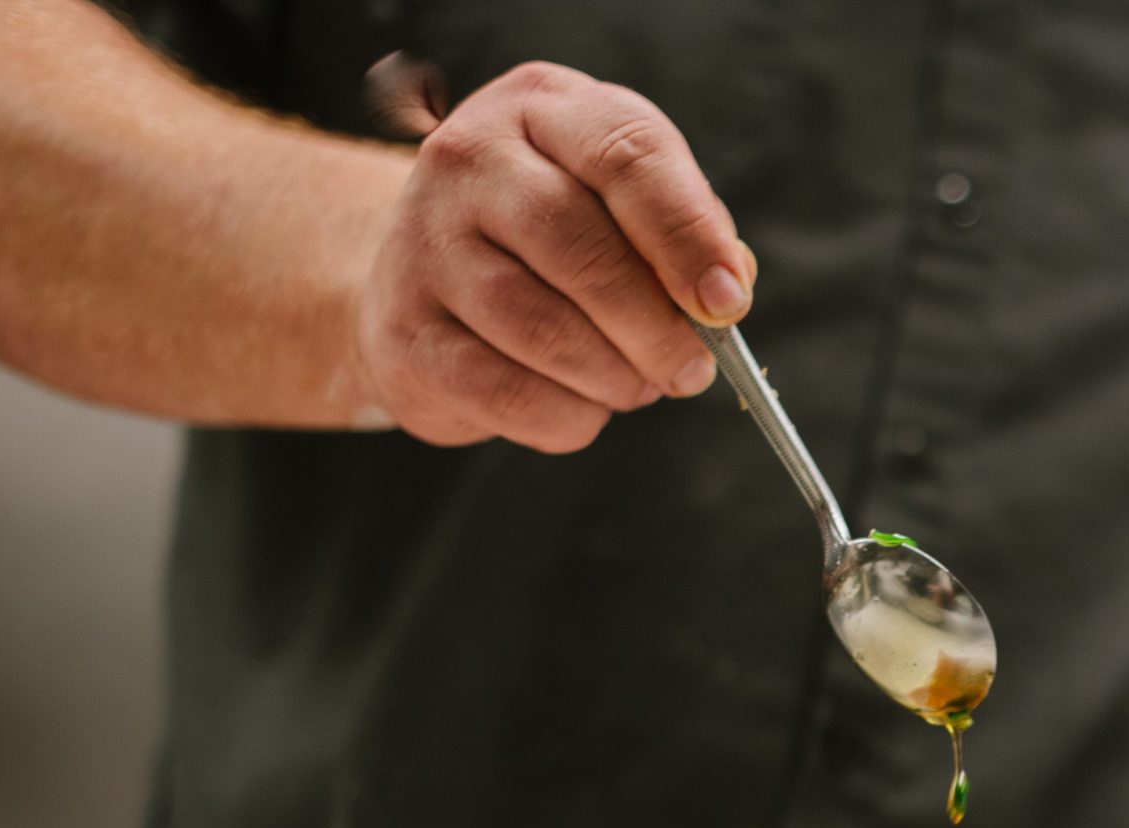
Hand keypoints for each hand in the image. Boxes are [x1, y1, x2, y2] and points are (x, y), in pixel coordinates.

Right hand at [353, 61, 753, 452]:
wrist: (425, 274)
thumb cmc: (552, 240)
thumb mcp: (622, 205)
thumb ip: (684, 234)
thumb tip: (724, 291)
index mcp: (545, 108)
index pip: (626, 155)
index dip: (688, 236)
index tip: (725, 304)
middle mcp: (471, 158)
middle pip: (582, 250)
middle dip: (654, 328)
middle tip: (690, 369)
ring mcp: (425, 240)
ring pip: (542, 328)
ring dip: (613, 377)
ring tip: (635, 385)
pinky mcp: (403, 329)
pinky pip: (505, 391)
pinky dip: (566, 417)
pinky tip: (583, 409)